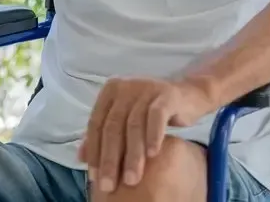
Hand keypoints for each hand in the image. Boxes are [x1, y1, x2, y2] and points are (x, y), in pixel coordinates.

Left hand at [77, 77, 211, 192]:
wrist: (189, 95)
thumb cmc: (151, 112)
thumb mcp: (125, 120)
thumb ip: (103, 136)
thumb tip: (80, 158)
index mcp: (110, 91)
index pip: (96, 124)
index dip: (94, 152)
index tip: (95, 178)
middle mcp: (126, 86)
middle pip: (113, 126)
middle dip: (110, 159)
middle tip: (110, 185)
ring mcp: (146, 87)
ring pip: (134, 125)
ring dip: (132, 155)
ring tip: (132, 179)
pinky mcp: (166, 93)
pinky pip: (157, 116)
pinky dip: (153, 136)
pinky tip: (153, 155)